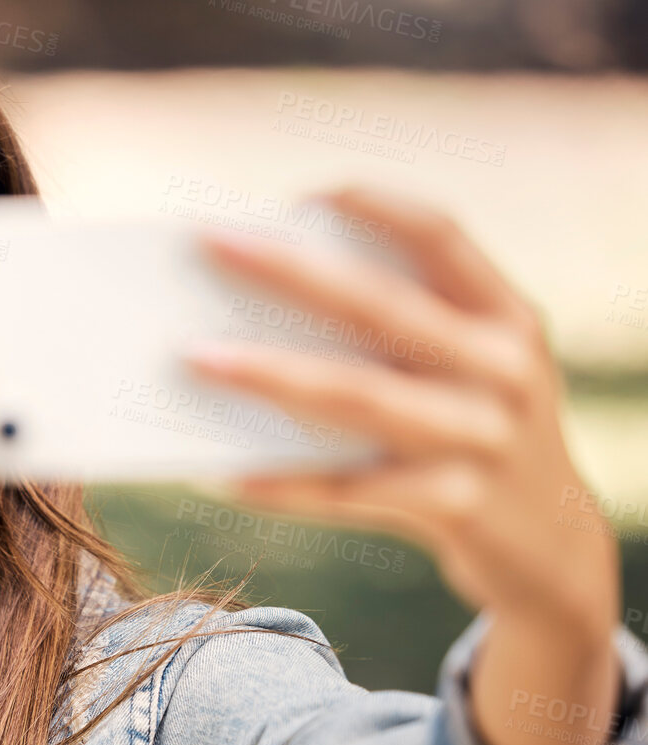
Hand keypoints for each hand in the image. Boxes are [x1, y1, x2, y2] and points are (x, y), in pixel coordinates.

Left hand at [184, 186, 620, 744]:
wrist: (550, 551)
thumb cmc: (470, 431)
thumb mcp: (465, 370)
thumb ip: (395, 333)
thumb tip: (253, 306)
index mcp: (505, 315)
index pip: (441, 235)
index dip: (374, 205)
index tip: (300, 193)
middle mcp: (503, 369)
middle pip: (382, 307)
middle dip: (290, 271)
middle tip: (210, 243)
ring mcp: (485, 440)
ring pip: (359, 397)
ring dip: (269, 375)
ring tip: (194, 358)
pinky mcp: (458, 508)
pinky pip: (350, 490)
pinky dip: (283, 483)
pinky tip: (222, 475)